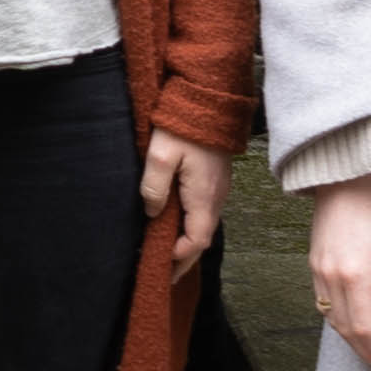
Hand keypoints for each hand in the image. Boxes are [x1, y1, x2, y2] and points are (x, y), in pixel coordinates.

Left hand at [137, 128, 224, 273]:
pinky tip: (174, 226)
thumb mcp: (160, 155)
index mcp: (204, 196)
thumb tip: (152, 213)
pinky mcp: (214, 180)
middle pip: (202, 238)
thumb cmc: (182, 125)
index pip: (196, 241)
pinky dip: (190, 226)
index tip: (160, 268)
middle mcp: (216, 197)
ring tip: (165, 254)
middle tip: (163, 273)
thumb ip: (154, 187)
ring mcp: (218, 189)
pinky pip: (204, 212)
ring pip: (204, 225)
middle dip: (183, 258)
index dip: (179, 258)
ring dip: (186, 242)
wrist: (207, 97)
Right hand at [311, 172, 370, 370]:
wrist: (346, 179)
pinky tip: (354, 322)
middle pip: (345, 329)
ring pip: (332, 319)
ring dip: (351, 338)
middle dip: (365, 351)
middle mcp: (330, 277)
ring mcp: (318, 271)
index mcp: (355, 275)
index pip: (365, 328)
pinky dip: (339, 319)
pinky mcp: (313, 264)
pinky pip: (323, 302)